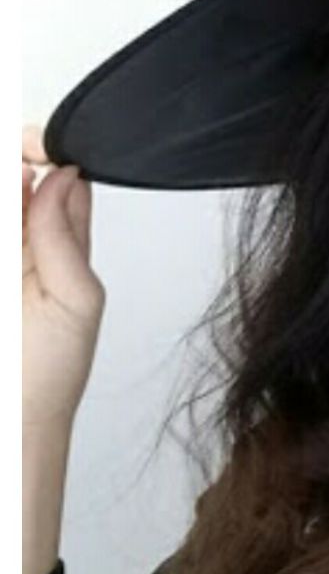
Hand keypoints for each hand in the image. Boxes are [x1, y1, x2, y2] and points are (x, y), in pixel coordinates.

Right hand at [22, 124, 105, 429]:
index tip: (24, 145)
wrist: (10, 428)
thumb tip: (63, 177)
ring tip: (17, 234)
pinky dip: (2, 218)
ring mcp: (5, 262)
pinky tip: (6, 215)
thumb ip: (64, 236)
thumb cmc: (50, 374)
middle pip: (13, 187)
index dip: (37, 152)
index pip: (50, 178)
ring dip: (6, 198)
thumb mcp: (75, 299)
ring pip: (2, 209)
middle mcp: (21, 245)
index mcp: (57, 243)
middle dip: (11, 166)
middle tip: (14, 168)